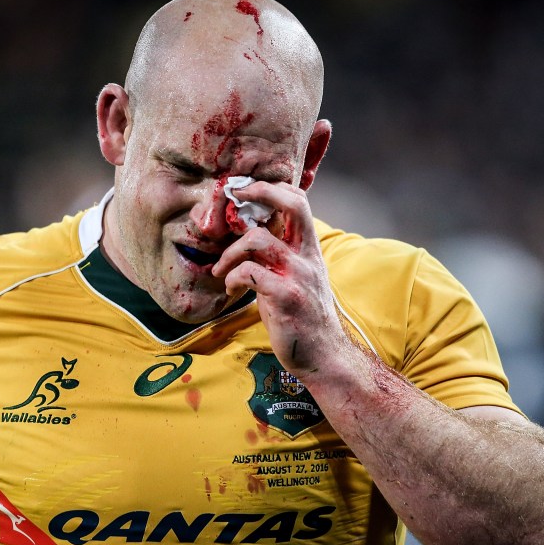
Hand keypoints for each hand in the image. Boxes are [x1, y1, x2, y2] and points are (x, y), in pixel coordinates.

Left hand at [212, 181, 351, 374]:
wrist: (323, 356)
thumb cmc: (303, 318)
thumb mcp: (296, 279)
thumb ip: (280, 257)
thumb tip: (250, 237)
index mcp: (309, 249)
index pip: (299, 200)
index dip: (273, 188)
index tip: (246, 191)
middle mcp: (306, 256)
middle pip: (291, 203)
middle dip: (258, 192)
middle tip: (234, 197)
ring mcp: (297, 275)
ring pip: (257, 238)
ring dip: (229, 252)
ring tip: (221, 269)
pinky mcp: (285, 296)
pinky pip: (249, 272)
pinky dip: (232, 277)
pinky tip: (230, 288)